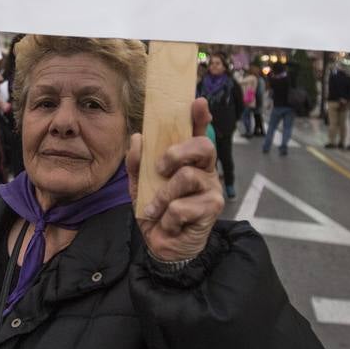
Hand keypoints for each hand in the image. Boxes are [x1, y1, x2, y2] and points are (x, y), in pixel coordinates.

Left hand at [125, 97, 222, 262]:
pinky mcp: (213, 209)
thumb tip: (137, 138)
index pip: (198, 133)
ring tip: (155, 209)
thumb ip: (136, 163)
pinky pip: (184, 206)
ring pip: (188, 177)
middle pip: (204, 146)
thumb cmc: (156, 211)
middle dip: (177, 152)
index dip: (200, 117)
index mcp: (189, 160)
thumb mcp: (139, 185)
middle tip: (160, 168)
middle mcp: (204, 170)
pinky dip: (167, 217)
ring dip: (164, 195)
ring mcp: (211, 188)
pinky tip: (168, 224)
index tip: (198, 102)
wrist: (163, 246)